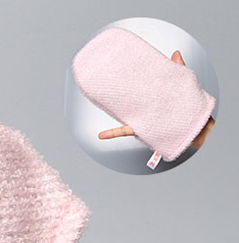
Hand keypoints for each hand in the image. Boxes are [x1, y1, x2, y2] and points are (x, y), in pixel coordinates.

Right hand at [97, 50, 213, 150]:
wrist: (195, 128)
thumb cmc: (188, 108)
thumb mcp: (184, 85)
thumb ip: (179, 69)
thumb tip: (175, 53)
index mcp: (151, 95)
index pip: (139, 83)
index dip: (130, 76)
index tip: (120, 69)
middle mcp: (144, 106)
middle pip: (128, 97)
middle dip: (116, 91)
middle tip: (105, 82)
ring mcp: (141, 117)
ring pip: (123, 112)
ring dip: (113, 109)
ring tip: (102, 103)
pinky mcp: (141, 128)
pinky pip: (125, 132)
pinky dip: (113, 134)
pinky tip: (102, 134)